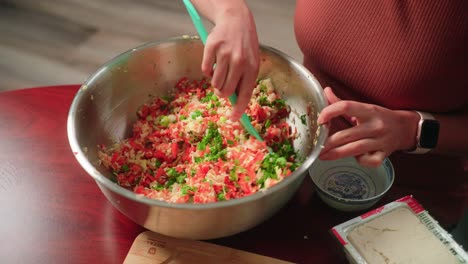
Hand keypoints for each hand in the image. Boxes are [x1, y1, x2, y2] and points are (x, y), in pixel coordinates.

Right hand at [201, 5, 259, 119]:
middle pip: (226, 91)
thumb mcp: (251, 62)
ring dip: (215, 80)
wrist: (235, 20)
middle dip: (222, 93)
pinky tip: (214, 60)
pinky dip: (208, 69)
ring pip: (215, 83)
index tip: (233, 119)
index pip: (245, 94)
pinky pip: (205, 70)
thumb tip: (235, 102)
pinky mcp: (211, 48)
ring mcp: (224, 54)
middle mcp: (239, 61)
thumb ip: (244, 80)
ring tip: (220, 69)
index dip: (238, 109)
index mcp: (252, 67)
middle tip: (222, 87)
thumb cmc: (244, 45)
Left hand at [317, 87, 418, 166]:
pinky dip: (360, 161)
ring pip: (354, 149)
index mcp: (368, 110)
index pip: (346, 106)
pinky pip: (369, 161)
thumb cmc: (379, 117)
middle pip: (346, 134)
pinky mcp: (384, 154)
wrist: (405, 128)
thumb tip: (325, 91)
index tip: (319, 120)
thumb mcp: (363, 107)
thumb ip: (341, 102)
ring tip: (322, 156)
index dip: (330, 112)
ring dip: (335, 154)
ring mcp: (381, 141)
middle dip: (327, 143)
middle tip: (315, 147)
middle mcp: (375, 125)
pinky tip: (355, 158)